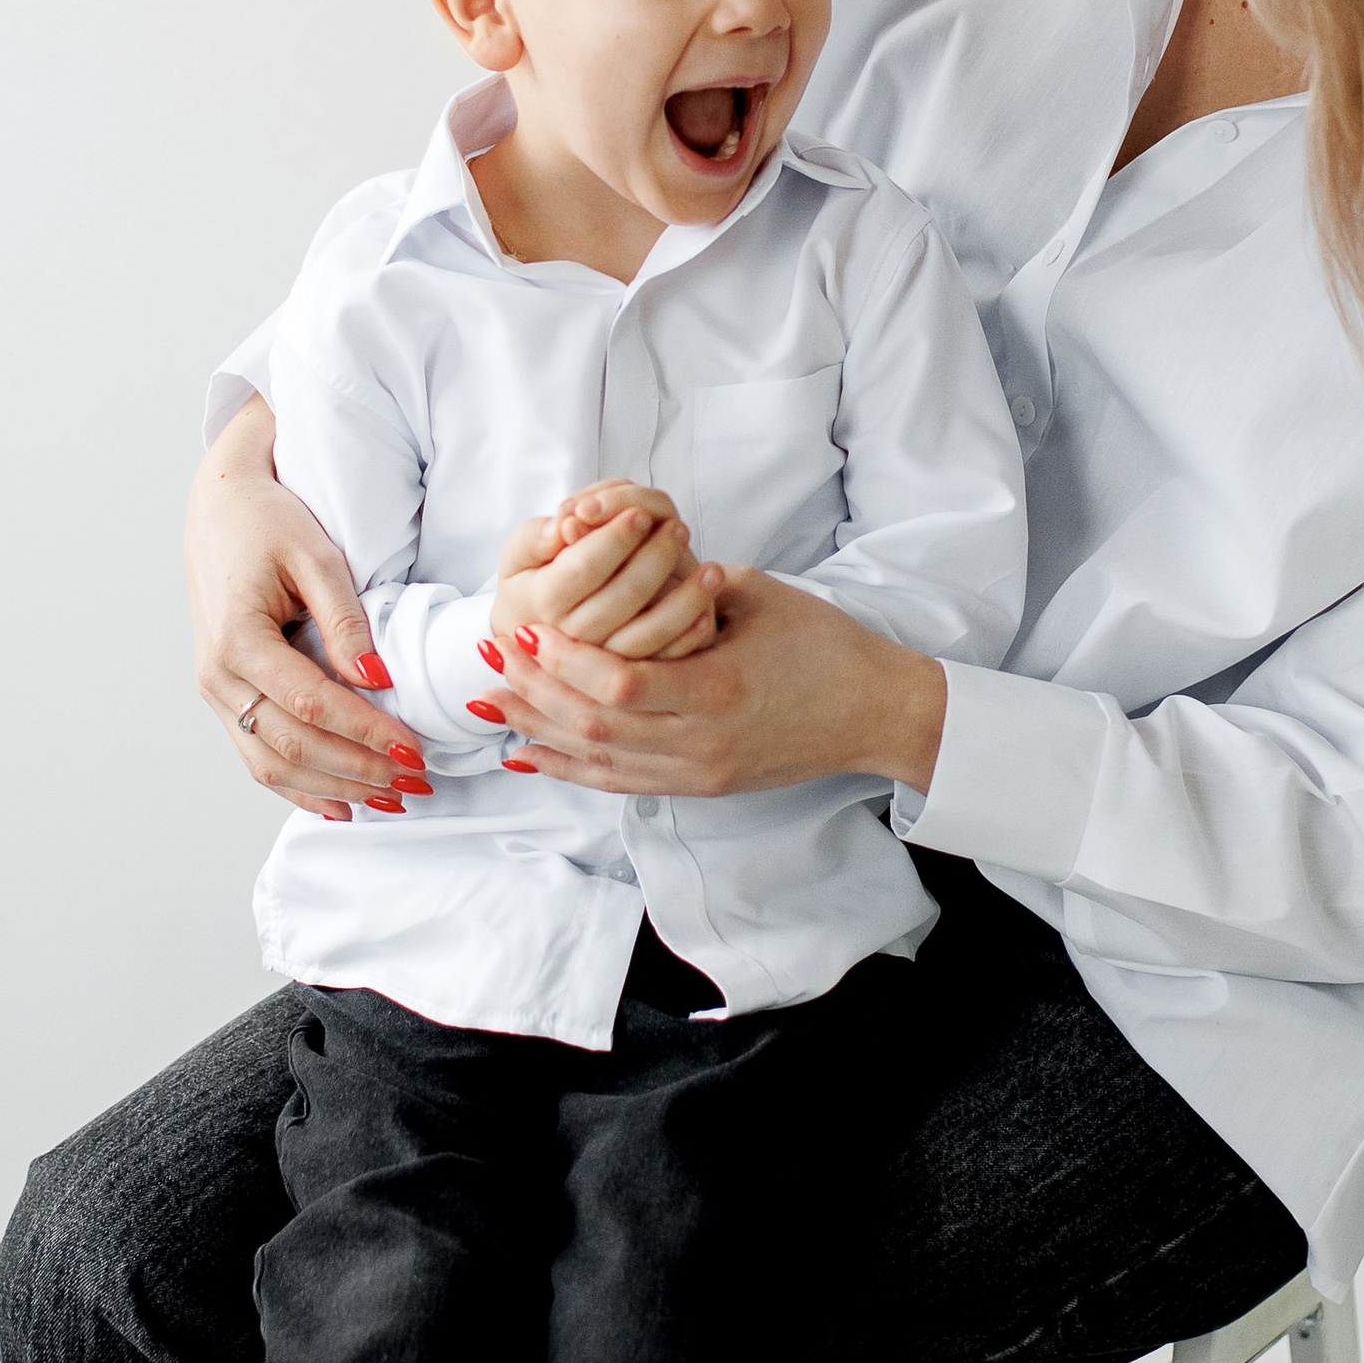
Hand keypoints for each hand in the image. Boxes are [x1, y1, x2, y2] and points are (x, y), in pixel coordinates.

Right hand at [188, 398, 417, 819]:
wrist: (219, 508)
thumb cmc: (268, 522)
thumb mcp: (317, 557)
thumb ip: (345, 622)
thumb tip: (377, 682)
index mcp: (237, 639)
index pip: (311, 704)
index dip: (365, 732)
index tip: (413, 748)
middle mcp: (216, 675)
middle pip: (292, 745)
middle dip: (357, 769)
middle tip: (413, 780)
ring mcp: (214, 691)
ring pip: (270, 763)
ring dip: (331, 787)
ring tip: (387, 798)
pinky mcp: (222, 696)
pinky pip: (256, 755)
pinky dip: (299, 786)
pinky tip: (340, 801)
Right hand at [491, 485, 721, 663]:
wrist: (538, 636)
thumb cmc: (536, 580)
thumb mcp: (521, 554)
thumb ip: (536, 537)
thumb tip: (567, 524)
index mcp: (542, 604)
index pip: (583, 567)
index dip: (614, 537)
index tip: (640, 514)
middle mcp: (573, 638)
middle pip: (622, 596)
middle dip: (655, 557)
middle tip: (680, 527)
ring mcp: (604, 662)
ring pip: (650, 633)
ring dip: (686, 597)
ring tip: (712, 566)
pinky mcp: (632, 676)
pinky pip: (667, 659)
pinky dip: (692, 633)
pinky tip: (709, 606)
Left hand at [491, 568, 948, 801]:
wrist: (875, 713)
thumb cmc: (825, 646)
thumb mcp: (758, 598)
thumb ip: (685, 589)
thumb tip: (622, 576)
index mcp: (716, 690)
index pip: (616, 686)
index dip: (561, 663)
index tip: (524, 630)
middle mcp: (700, 743)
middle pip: (592, 728)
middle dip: (531, 692)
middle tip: (488, 660)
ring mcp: (698, 773)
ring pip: (596, 762)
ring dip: (538, 731)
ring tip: (491, 702)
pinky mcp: (700, 786)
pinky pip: (619, 783)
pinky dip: (569, 767)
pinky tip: (529, 750)